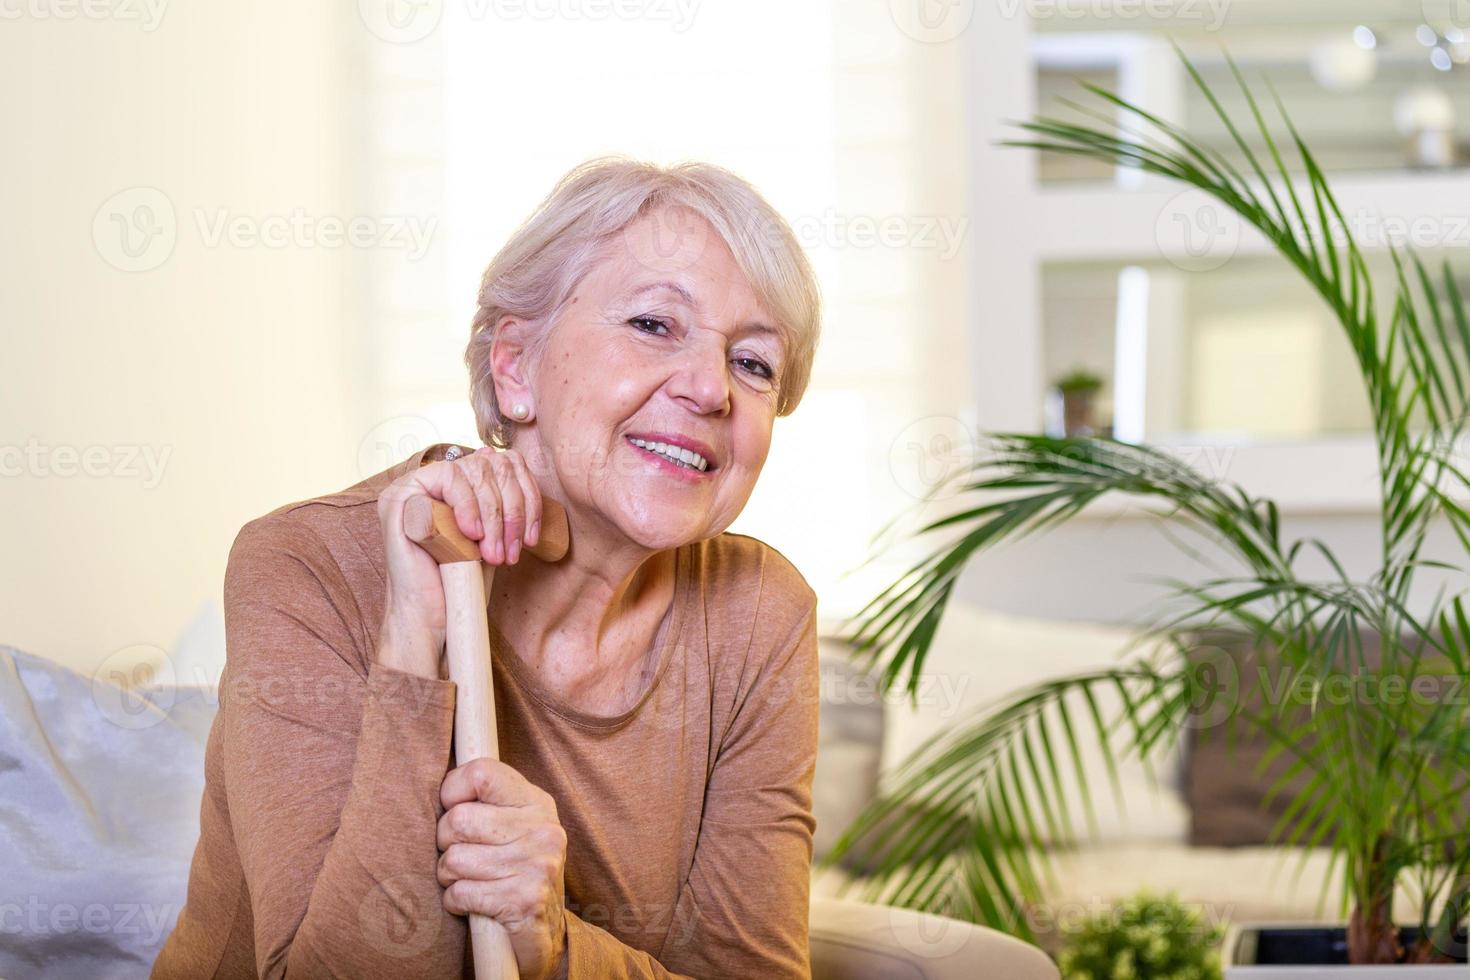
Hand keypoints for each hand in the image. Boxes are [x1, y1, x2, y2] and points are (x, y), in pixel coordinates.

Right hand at [375, 446, 543, 677]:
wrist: (432, 619)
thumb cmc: (460, 582)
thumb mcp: (489, 534)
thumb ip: (494, 498)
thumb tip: (493, 453)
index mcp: (450, 487)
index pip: (498, 464)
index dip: (525, 495)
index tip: (530, 538)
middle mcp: (427, 482)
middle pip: (488, 465)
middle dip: (509, 509)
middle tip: (510, 552)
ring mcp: (410, 487)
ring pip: (471, 471)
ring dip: (492, 515)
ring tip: (492, 553)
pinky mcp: (398, 498)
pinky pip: (446, 478)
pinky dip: (467, 506)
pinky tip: (471, 536)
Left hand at [438, 758, 567, 979]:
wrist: (545, 931)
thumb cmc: (515, 870)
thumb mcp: (512, 825)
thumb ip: (485, 800)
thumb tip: (438, 782)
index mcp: (536, 802)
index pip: (481, 773)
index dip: (452, 791)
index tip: (453, 808)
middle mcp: (542, 829)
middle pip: (458, 820)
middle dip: (445, 843)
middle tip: (460, 855)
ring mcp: (537, 865)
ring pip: (453, 859)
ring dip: (449, 876)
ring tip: (468, 880)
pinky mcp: (524, 900)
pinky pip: (460, 893)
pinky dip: (455, 901)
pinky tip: (472, 902)